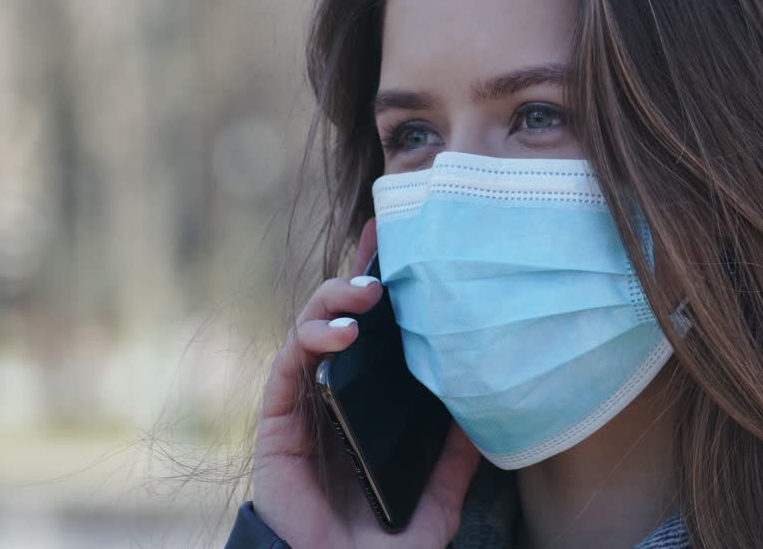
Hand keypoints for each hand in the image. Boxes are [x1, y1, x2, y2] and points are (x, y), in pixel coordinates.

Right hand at [250, 218, 481, 547]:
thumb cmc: (385, 546)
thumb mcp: (438, 499)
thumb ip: (455, 459)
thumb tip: (485, 413)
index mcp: (366, 407)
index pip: (372, 336)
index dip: (377, 287)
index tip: (397, 244)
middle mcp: (332, 398)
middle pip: (336, 320)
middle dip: (354, 275)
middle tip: (381, 250)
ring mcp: (302, 407)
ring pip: (308, 331)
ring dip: (333, 302)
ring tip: (367, 295)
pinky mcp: (277, 423)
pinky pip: (288, 367)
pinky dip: (310, 340)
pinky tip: (340, 333)